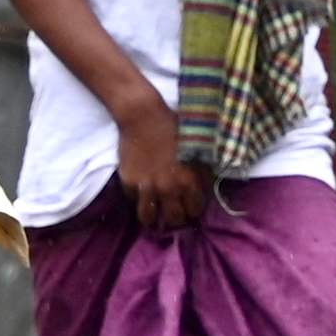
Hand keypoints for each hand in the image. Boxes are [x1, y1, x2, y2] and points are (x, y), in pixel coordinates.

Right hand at [105, 77, 206, 231]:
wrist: (143, 117)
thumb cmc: (174, 127)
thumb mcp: (199, 148)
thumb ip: (203, 172)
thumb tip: (207, 188)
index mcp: (189, 181)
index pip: (195, 210)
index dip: (193, 208)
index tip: (190, 205)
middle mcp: (168, 189)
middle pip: (173, 219)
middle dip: (176, 217)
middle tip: (174, 211)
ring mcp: (146, 187)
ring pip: (148, 218)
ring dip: (153, 217)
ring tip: (154, 212)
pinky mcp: (128, 182)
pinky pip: (133, 200)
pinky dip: (137, 198)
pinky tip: (141, 191)